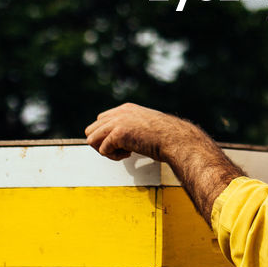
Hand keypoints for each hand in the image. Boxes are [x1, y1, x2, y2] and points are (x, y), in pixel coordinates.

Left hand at [84, 102, 200, 162]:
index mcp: (126, 109)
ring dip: (105, 150)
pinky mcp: (118, 133)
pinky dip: (113, 157)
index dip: (108, 136)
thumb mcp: (145, 126)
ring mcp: (118, 122)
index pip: (101, 121)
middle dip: (102, 143)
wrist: (176, 139)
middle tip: (120, 150)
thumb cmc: (166, 137)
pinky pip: (103, 149)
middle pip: (92, 129)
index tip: (124, 144)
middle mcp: (119, 113)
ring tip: (123, 153)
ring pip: (91, 138)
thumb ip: (132, 127)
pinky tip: (129, 154)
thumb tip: (120, 141)